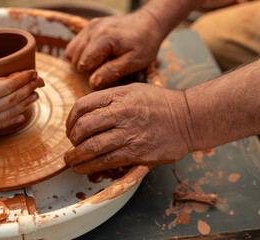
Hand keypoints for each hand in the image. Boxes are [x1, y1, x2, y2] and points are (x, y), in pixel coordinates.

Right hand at [0, 67, 42, 132]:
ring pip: (10, 112)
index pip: (9, 85)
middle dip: (28, 88)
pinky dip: (12, 121)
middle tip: (39, 81)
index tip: (34, 71)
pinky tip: (22, 117)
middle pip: (13, 98)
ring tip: (36, 96)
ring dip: (25, 104)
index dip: (23, 78)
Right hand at [64, 10, 163, 89]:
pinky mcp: (89, 27)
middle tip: (107, 70)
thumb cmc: (144, 44)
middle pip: (76, 61)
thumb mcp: (133, 62)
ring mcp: (89, 27)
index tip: (109, 76)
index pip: (84, 66)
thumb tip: (92, 83)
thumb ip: (112, 73)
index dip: (93, 76)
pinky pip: (74, 46)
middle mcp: (93, 30)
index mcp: (104, 39)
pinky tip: (98, 57)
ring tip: (102, 64)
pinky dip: (82, 55)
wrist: (149, 23)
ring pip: (71, 53)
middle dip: (89, 71)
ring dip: (84, 63)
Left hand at [64, 83, 192, 173]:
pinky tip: (83, 169)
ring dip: (75, 157)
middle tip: (71, 146)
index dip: (70, 120)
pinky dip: (89, 167)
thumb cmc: (161, 104)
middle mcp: (122, 113)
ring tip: (71, 161)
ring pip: (91, 147)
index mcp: (119, 96)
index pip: (82, 106)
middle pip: (83, 127)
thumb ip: (111, 99)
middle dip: (71, 139)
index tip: (71, 129)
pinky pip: (106, 161)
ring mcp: (129, 133)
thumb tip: (88, 113)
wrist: (189, 119)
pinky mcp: (137, 152)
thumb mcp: (134, 90)